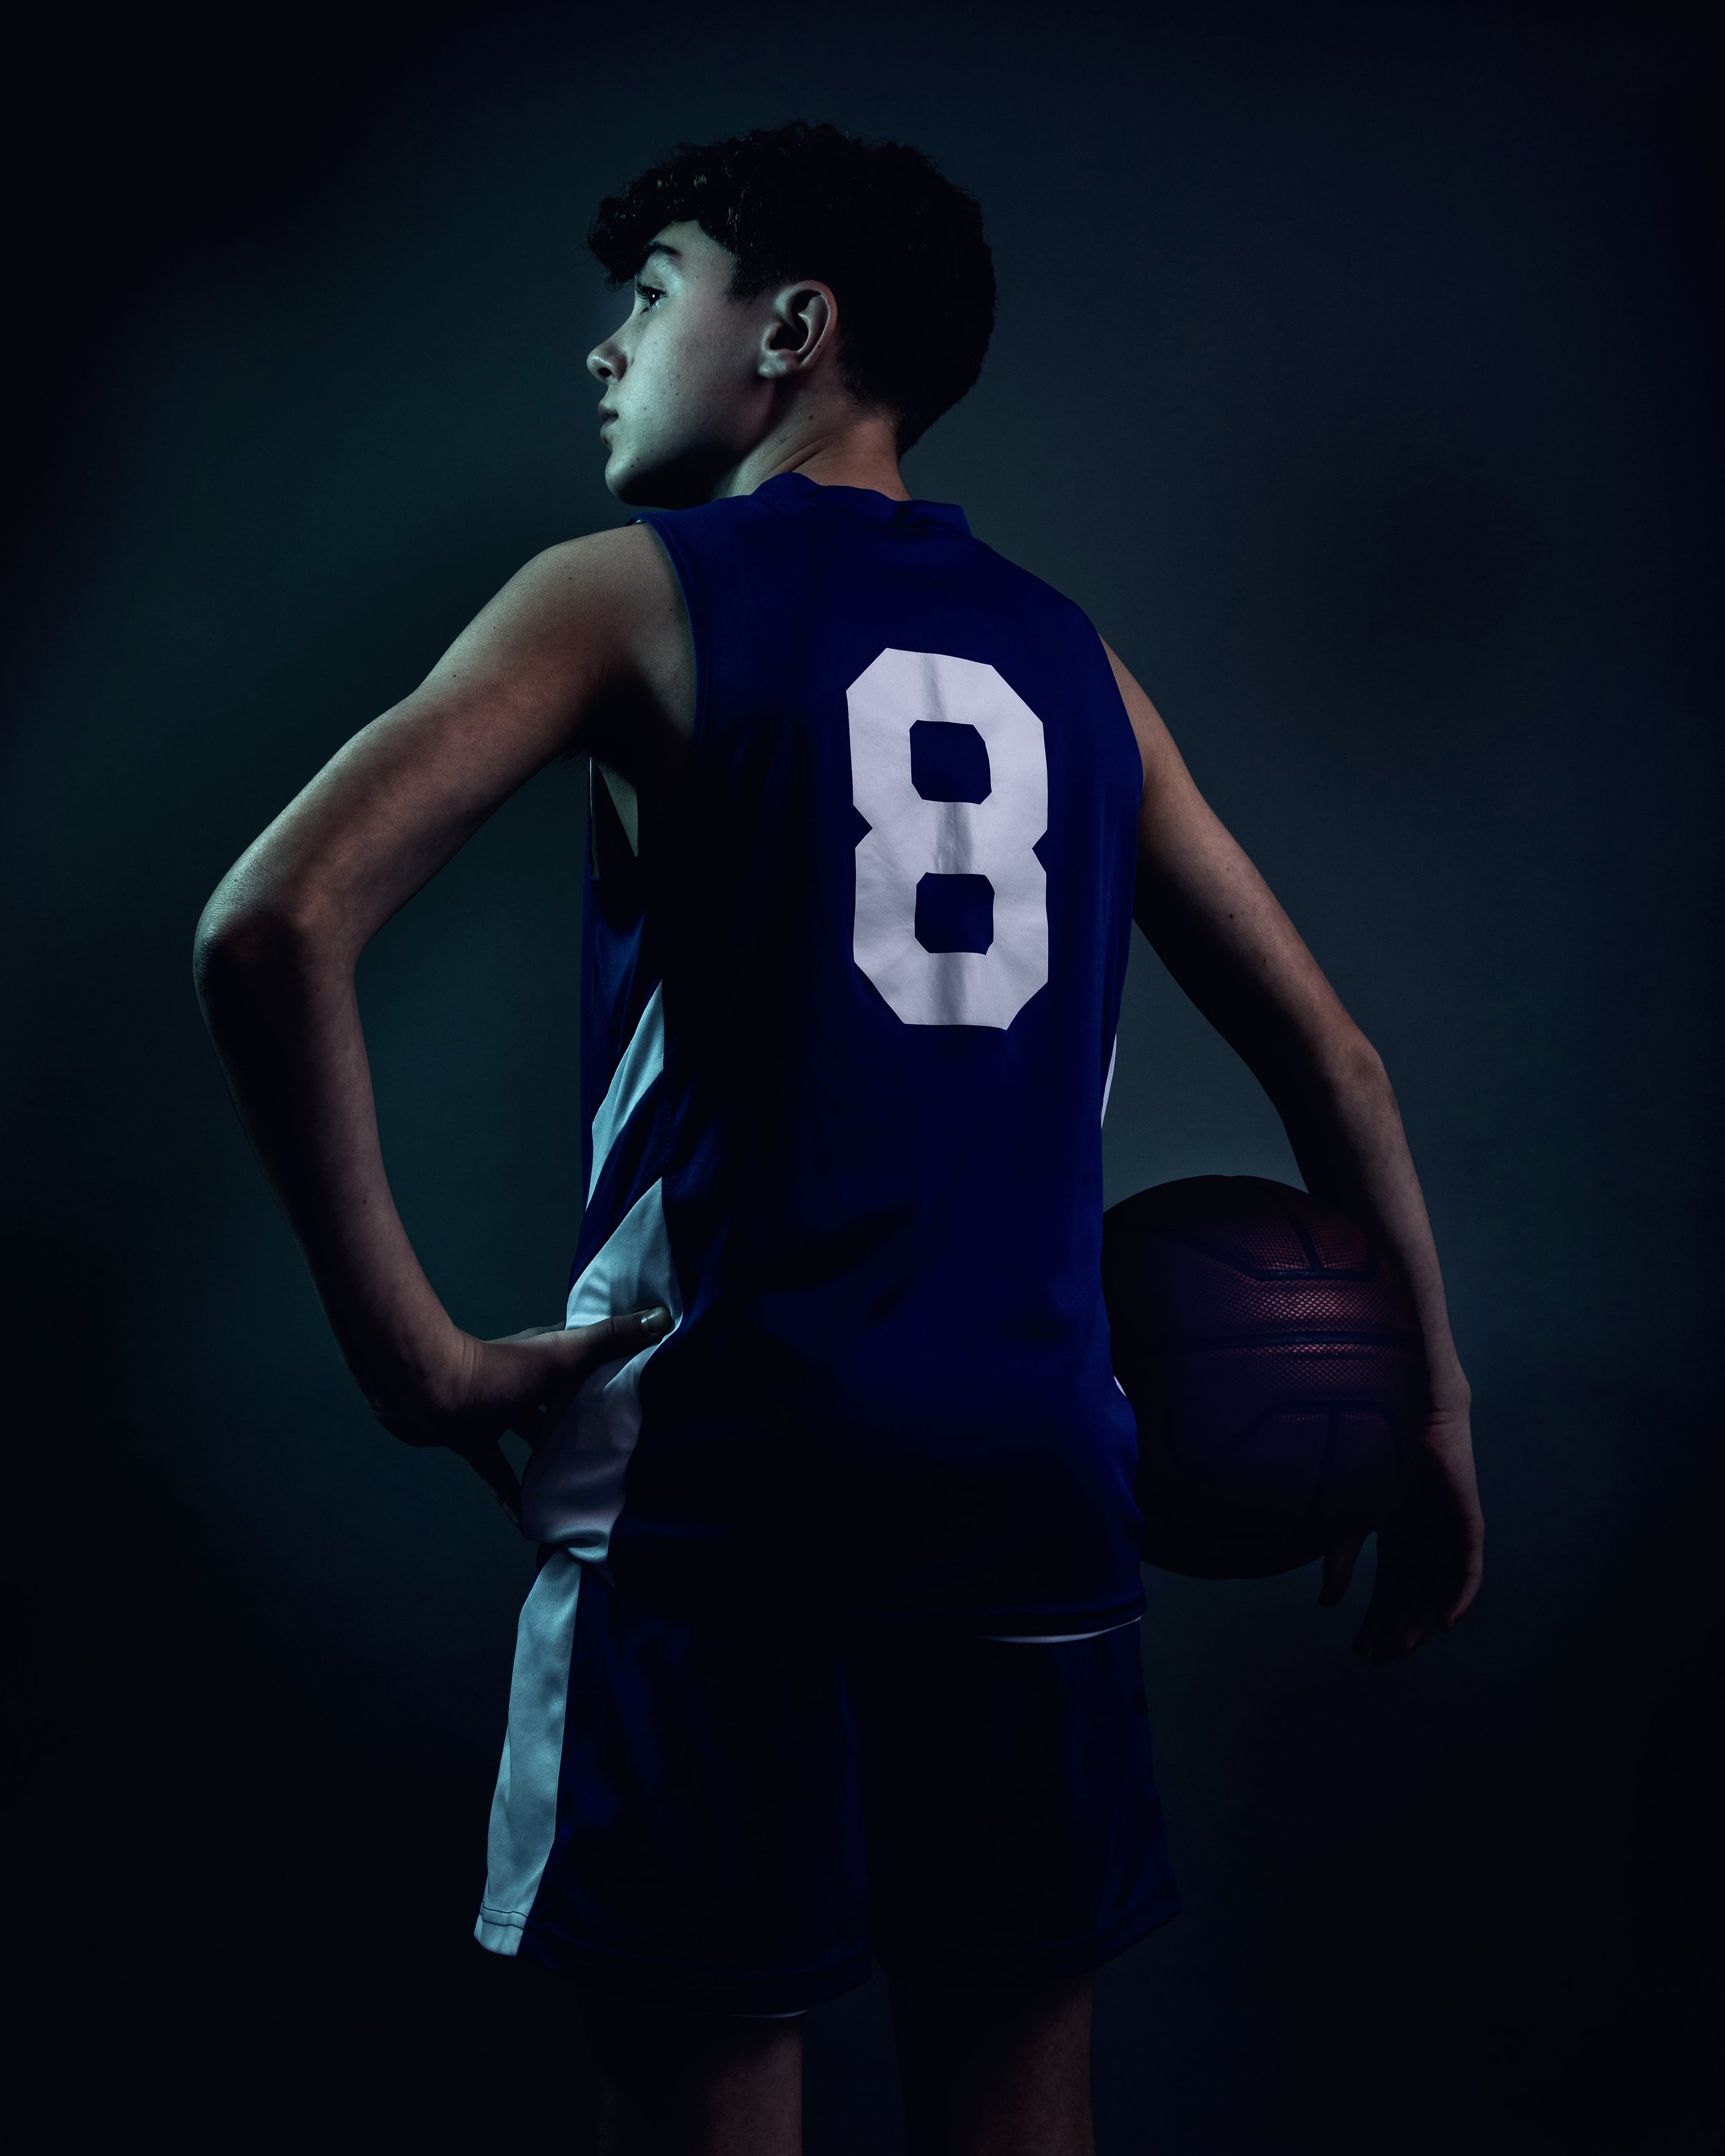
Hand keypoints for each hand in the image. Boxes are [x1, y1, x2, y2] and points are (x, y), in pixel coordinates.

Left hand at [366, 1307, 671, 1520]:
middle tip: (620, 1446)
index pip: (592, 1359)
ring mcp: (499, 1412)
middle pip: (566, 1402)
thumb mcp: (563, 1354)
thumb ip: (610, 1338)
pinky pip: (500, 1471)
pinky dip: (513, 1493)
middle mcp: (527, 1384)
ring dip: (553, 1456)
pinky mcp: (475, 1440)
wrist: (427, 1391)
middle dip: (589, 1419)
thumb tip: (663, 1316)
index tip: (645, 1385)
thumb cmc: (496, 1369)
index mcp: (550, 1359)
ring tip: (583, 1482)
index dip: (618, 1367)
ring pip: (535, 1437)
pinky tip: (527, 1518)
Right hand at [1319, 1402, 1482, 1665]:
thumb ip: (1340, 1559)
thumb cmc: (1370, 1459)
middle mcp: (1423, 1544)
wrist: (1402, 1413)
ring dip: (1423, 1622)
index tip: (1361, 1650)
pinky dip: (1459, 1598)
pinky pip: (1469, 1571)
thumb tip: (1329, 1605)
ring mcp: (1446, 1536)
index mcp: (1395, 1541)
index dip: (1376, 1623)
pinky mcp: (1468, 1525)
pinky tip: (1442, 1622)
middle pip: (1413, 1600)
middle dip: (1397, 1631)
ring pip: (1440, 1592)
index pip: (1390, 1594)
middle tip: (1381, 1658)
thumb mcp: (1347, 1519)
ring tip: (1403, 1647)